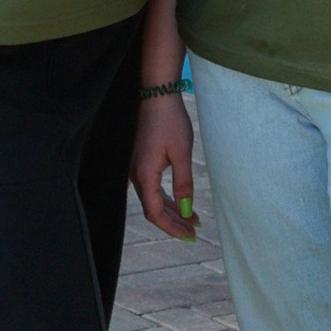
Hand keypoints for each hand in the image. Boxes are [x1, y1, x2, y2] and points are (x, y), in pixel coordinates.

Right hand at [132, 87, 196, 239]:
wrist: (157, 95)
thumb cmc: (170, 121)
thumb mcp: (182, 153)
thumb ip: (184, 184)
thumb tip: (187, 211)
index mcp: (144, 174)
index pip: (154, 212)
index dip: (171, 227)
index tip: (190, 234)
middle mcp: (135, 175)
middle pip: (153, 209)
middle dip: (174, 222)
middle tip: (194, 232)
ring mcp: (136, 168)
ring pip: (153, 199)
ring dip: (173, 211)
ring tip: (194, 219)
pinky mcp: (141, 162)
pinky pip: (152, 188)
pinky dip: (167, 198)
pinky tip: (181, 203)